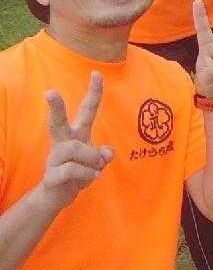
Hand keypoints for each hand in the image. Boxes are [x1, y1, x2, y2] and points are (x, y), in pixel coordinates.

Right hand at [36, 72, 113, 211]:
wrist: (57, 197)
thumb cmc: (79, 173)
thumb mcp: (96, 163)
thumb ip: (104, 155)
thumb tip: (106, 153)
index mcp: (77, 135)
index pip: (86, 110)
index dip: (94, 93)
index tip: (97, 73)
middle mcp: (63, 143)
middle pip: (57, 122)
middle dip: (56, 107)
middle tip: (49, 92)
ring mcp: (55, 158)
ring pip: (77, 149)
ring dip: (91, 161)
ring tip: (93, 170)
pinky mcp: (51, 175)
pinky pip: (73, 170)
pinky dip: (87, 175)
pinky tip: (88, 179)